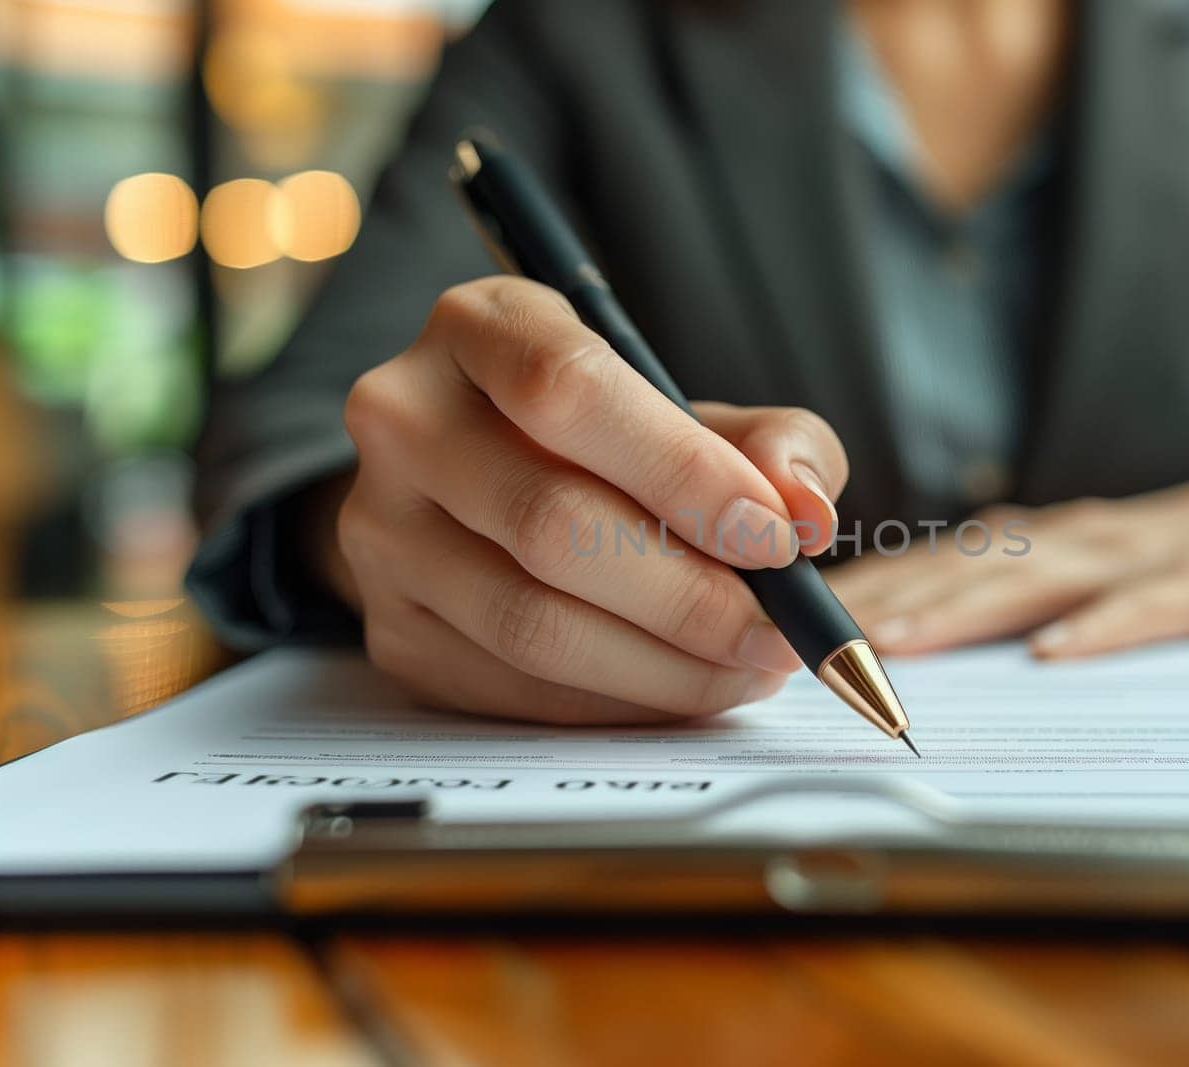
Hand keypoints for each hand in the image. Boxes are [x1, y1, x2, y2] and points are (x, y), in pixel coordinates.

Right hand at [319, 276, 847, 722]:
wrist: (479, 486)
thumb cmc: (604, 437)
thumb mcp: (688, 407)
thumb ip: (768, 442)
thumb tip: (805, 512)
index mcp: (482, 327)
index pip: (567, 390)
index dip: (681, 471)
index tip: (774, 537)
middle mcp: (406, 419)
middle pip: (550, 522)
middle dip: (689, 594)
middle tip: (777, 631)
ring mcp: (382, 531)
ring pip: (530, 622)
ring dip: (664, 666)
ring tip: (748, 666)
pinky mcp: (390, 628)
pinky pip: (516, 687)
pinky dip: (619, 702)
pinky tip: (684, 686)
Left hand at [829, 459, 1188, 658]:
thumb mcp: (1090, 567)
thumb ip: (1014, 590)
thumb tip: (909, 629)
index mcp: (1041, 541)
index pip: (930, 563)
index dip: (858, 589)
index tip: (786, 621)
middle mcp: (1073, 540)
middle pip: (961, 569)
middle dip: (878, 602)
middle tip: (802, 638)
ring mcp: (1139, 558)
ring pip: (1035, 584)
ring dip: (960, 613)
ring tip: (892, 645)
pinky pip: (1149, 610)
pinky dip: (1101, 630)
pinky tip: (1056, 655)